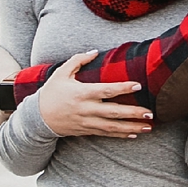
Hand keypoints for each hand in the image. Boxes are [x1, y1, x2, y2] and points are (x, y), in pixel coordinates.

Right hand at [36, 52, 153, 138]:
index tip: (138, 86)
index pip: (106, 91)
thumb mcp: (61, 73)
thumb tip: (95, 51)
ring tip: (148, 127)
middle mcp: (86, 109)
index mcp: (82, 93)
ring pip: (113, 127)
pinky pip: (106, 134)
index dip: (122, 88)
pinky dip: (121, 135)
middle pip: (114, 112)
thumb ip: (78, 60)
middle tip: (150, 113)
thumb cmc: (51, 93)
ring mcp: (87, 122)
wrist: (37, 118)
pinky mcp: (87, 130)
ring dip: (132, 127)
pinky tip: (134, 134)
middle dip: (133, 113)